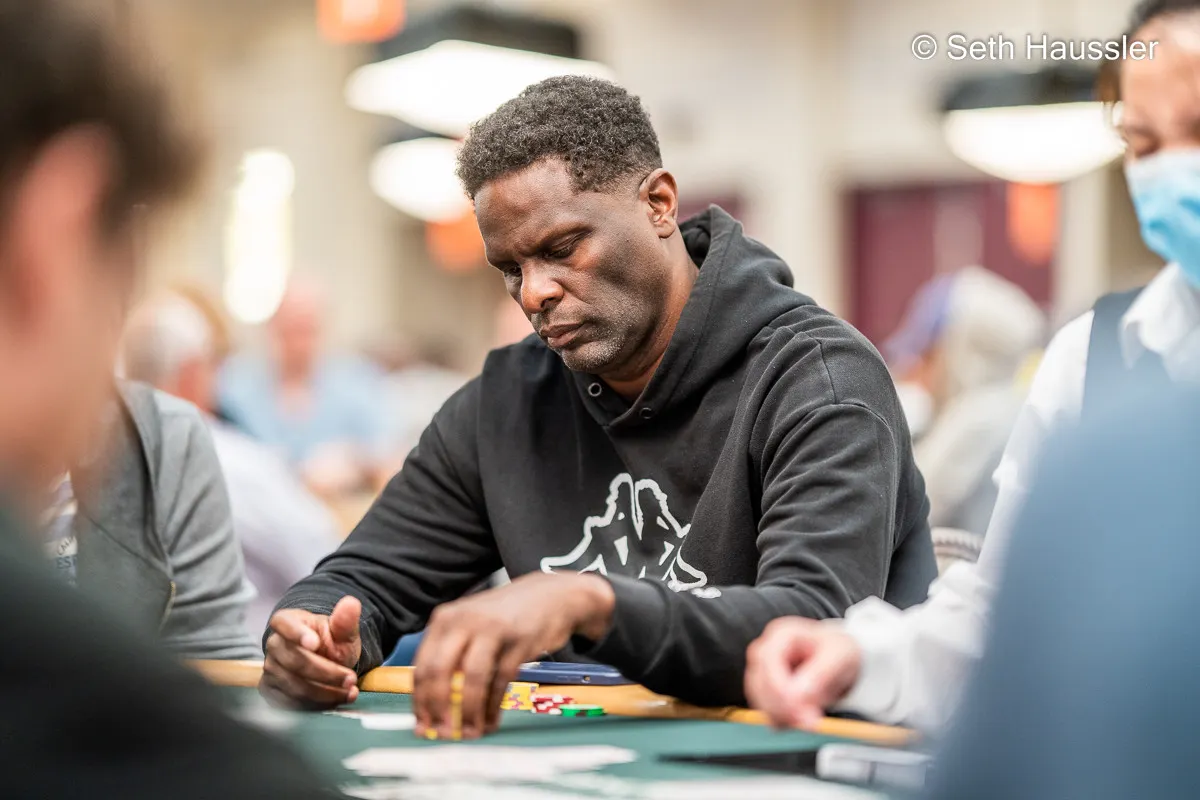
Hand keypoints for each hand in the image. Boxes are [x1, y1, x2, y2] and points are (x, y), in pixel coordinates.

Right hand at [260, 596, 363, 708]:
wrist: (322, 660)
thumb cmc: (330, 642)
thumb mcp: (342, 631)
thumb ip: (345, 620)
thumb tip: (352, 603)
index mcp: (287, 621)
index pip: (284, 624)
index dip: (297, 634)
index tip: (315, 643)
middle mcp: (274, 645)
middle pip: (295, 661)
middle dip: (326, 673)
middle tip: (351, 678)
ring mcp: (270, 669)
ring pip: (294, 685)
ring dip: (325, 692)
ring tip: (349, 692)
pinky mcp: (271, 691)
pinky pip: (290, 702)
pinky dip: (315, 704)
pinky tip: (335, 700)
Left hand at [413, 572, 614, 739]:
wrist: (550, 595)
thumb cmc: (505, 616)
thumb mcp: (471, 625)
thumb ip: (451, 655)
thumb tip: (433, 704)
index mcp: (445, 619)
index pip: (423, 666)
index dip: (421, 700)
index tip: (423, 725)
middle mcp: (464, 621)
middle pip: (440, 670)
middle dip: (438, 707)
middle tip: (442, 733)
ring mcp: (492, 628)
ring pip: (472, 678)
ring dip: (469, 711)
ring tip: (470, 732)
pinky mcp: (518, 640)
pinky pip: (501, 679)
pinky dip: (494, 705)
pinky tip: (491, 719)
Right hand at [744, 617, 861, 729]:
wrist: (840, 659)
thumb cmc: (838, 650)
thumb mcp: (839, 656)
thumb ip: (819, 674)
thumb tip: (796, 697)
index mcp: (782, 634)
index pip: (766, 658)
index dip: (777, 685)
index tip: (796, 707)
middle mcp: (767, 650)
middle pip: (758, 680)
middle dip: (781, 705)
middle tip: (810, 722)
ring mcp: (763, 672)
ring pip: (759, 699)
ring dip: (782, 715)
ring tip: (811, 721)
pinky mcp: (767, 692)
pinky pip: (766, 710)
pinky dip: (782, 720)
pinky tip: (802, 721)